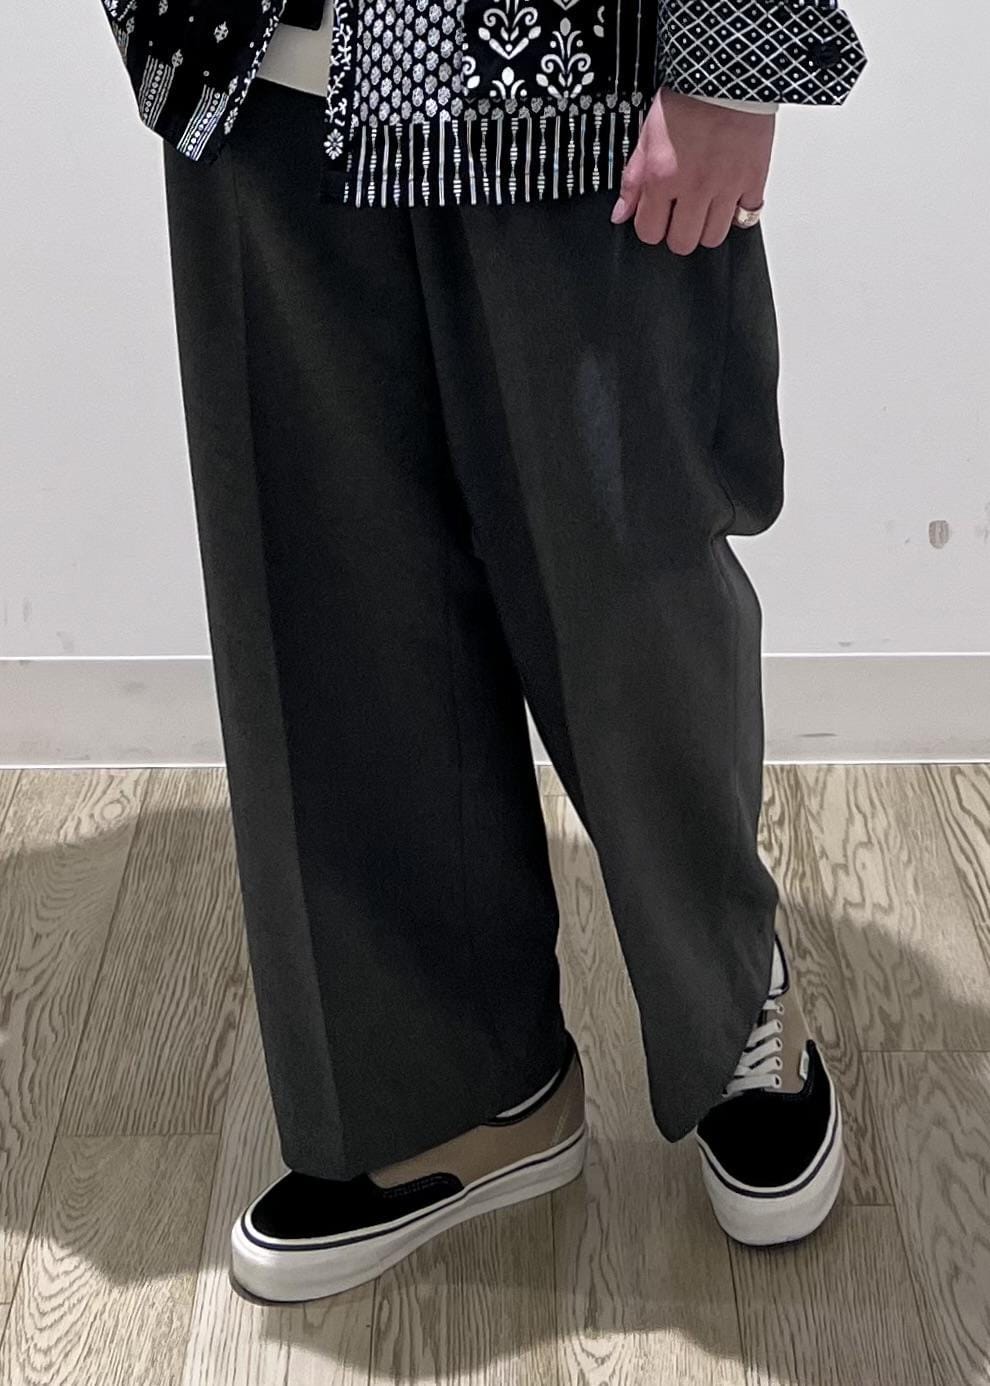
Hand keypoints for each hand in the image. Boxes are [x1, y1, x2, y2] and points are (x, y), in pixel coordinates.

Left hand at [611, 90, 774, 253]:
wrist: (729, 73)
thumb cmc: (688, 99)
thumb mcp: (647, 136)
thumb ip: (633, 180)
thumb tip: (621, 214)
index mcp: (663, 177)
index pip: (650, 232)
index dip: (652, 227)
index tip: (658, 217)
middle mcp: (695, 187)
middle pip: (683, 243)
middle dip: (679, 233)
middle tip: (682, 215)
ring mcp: (726, 187)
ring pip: (714, 237)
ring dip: (707, 227)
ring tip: (706, 207)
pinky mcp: (754, 179)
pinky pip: (747, 216)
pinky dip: (739, 212)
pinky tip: (731, 197)